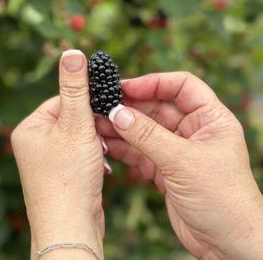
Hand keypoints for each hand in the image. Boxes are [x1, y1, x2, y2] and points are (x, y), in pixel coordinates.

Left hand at [12, 50, 104, 259]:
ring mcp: (46, 158)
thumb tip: (72, 52)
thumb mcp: (77, 124)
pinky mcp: (60, 171)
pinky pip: (79, 152)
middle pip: (72, 117)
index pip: (63, 99)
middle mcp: (34, 141)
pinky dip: (93, 155)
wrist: (71, 226)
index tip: (106, 109)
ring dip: (95, 141)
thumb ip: (76, 87)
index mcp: (30, 127)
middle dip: (92, 126)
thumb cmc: (71, 176)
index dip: (87, 104)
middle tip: (103, 136)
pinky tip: (99, 166)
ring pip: (79, 135)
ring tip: (99, 155)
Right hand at [97, 72, 262, 259]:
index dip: (154, 82)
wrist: (227, 245)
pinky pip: (141, 151)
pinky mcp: (166, 169)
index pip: (182, 86)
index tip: (126, 87)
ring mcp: (179, 149)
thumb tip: (118, 113)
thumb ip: (148, 136)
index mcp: (211, 118)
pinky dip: (124, 147)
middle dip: (132, 106)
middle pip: (159, 106)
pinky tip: (106, 143)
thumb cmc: (222, 199)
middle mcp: (194, 130)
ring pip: (147, 129)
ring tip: (98, 123)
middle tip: (104, 106)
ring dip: (123, 127)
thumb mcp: (183, 162)